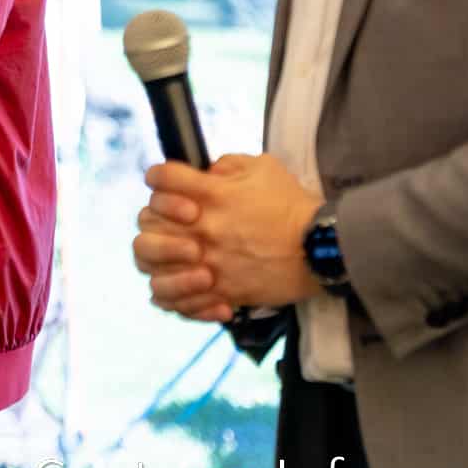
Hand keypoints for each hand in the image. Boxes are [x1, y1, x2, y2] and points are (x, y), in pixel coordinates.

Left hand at [144, 154, 323, 310]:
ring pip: (151, 267)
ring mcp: (208, 262)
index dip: (159, 177)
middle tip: (171, 222)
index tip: (168, 182)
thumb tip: (206, 173)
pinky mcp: (221, 291)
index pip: (161, 177)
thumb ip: (227, 166)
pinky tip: (192, 286)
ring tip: (176, 257)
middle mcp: (203, 227)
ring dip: (157, 259)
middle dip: (152, 217)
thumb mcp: (263, 168)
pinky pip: (178, 302)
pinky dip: (177, 296)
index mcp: (211, 193)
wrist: (323, 248)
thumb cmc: (294, 205)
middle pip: (145, 222)